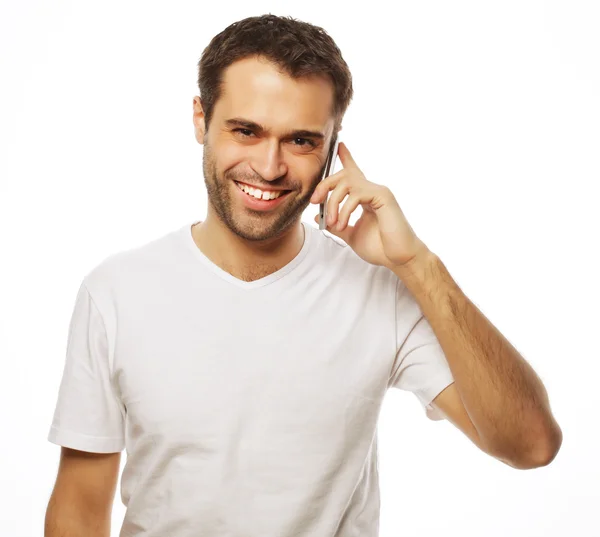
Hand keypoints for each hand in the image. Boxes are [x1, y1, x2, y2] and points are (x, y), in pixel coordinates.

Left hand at [310, 142, 429, 269]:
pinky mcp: (383, 196)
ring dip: (333, 202)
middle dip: (325, 185)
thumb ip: (336, 224)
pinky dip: (345, 209)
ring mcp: (378, 191)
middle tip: (315, 201)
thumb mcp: (350, 235)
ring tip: (332, 222)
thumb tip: (318, 215)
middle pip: (343, 174)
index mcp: (365, 197)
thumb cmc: (380, 247)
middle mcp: (372, 190)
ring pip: (347, 182)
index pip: (353, 172)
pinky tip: (342, 222)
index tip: (339, 145)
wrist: (398, 258)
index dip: (346, 157)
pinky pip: (356, 194)